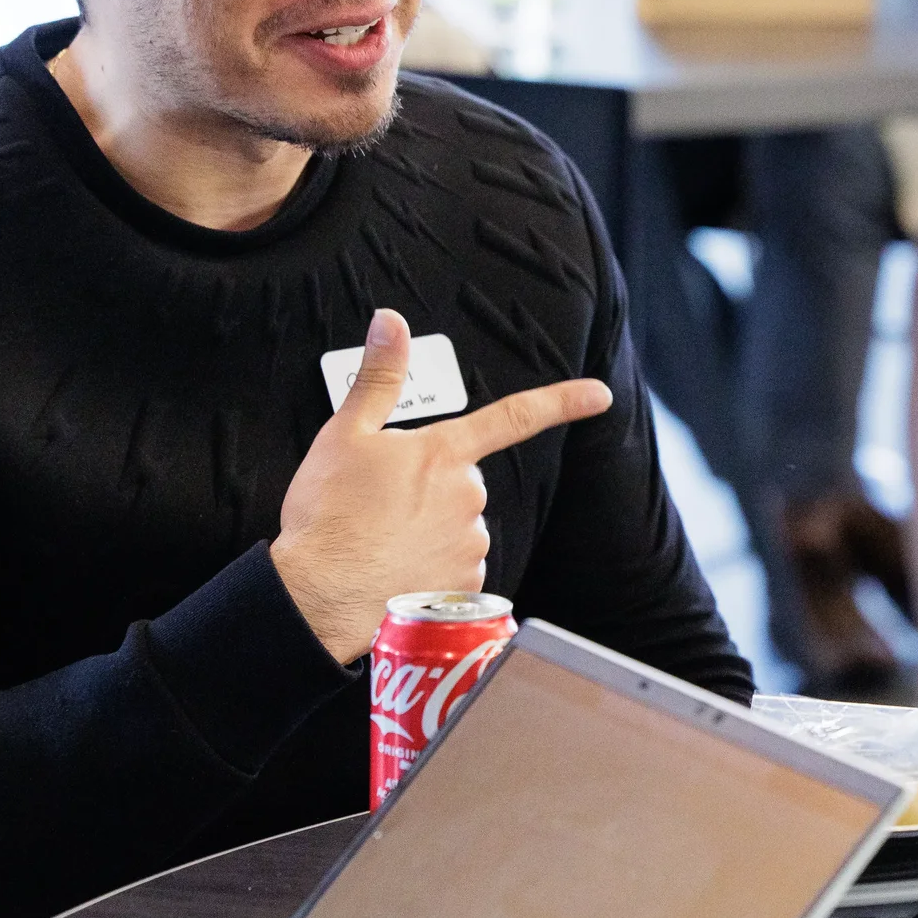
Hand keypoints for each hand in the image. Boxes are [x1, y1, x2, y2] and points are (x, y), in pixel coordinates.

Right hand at [271, 309, 611, 661]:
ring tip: (381, 537)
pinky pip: (454, 570)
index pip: (515, 417)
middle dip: (433, 486)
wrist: (318, 594)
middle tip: (382, 500)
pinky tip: (394, 568)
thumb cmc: (330, 515)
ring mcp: (468, 546)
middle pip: (464, 481)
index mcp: (445, 454)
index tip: (600, 395)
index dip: (562, 402)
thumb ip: (379, 376)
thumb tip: (390, 322)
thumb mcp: (346, 433)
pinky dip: (429, 567)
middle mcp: (467, 498)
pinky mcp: (463, 590)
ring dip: (430, 529)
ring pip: (459, 527)